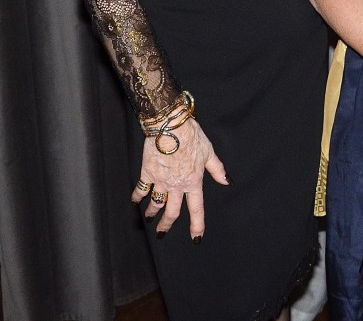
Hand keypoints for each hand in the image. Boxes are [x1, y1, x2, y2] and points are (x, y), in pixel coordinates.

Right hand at [131, 119, 227, 240]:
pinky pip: (141, 189)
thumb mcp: (209, 152)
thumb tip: (227, 182)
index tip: (196, 238)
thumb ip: (218, 170)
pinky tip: (135, 201)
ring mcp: (161, 180)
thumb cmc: (192, 136)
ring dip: (152, 213)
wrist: (171, 125)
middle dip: (166, 225)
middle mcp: (177, 185)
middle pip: (172, 212)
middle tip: (162, 234)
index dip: (197, 225)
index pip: (196, 208)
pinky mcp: (148, 173)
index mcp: (193, 181)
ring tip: (149, 218)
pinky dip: (137, 196)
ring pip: (156, 203)